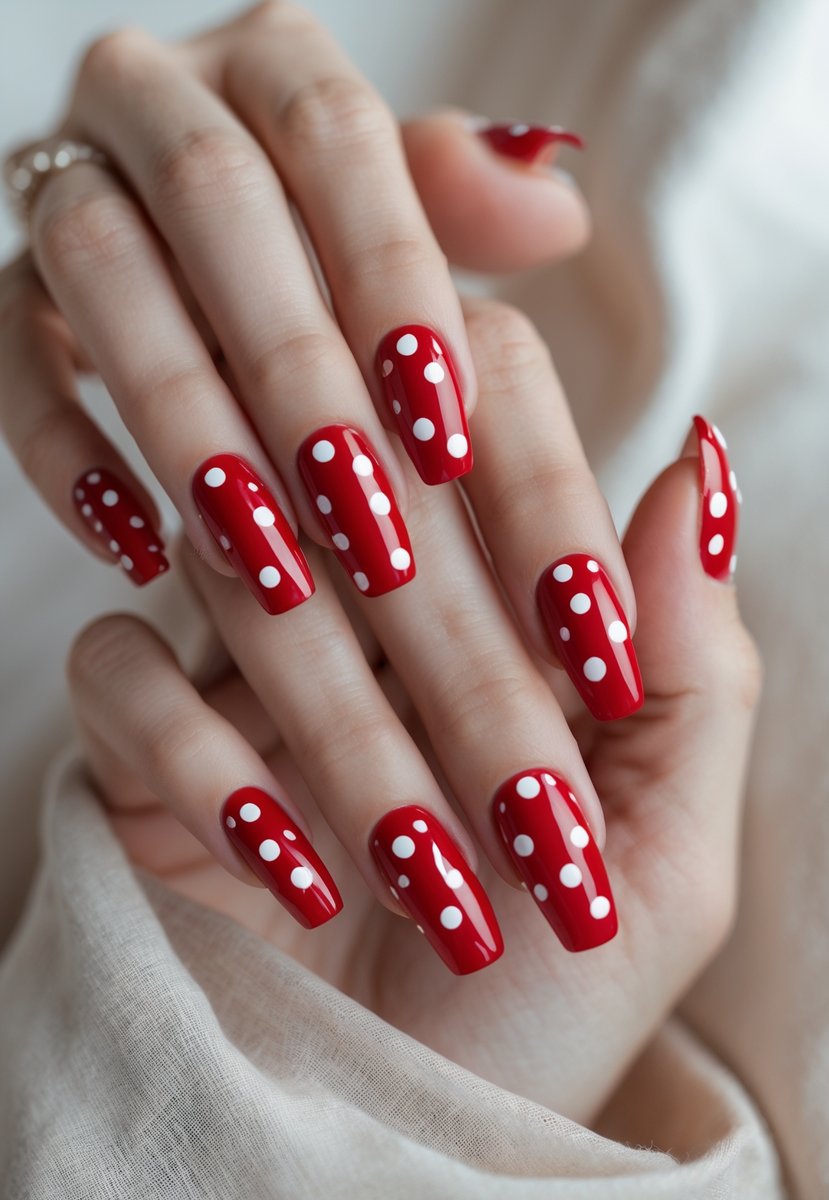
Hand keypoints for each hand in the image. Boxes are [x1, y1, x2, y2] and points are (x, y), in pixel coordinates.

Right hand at [0, 0, 587, 610]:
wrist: (207, 271)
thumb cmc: (333, 255)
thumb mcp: (409, 225)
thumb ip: (470, 210)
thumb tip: (558, 209)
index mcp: (274, 66)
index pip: (336, 132)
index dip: (392, 276)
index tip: (445, 425)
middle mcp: (159, 99)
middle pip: (217, 197)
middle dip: (294, 365)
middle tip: (364, 515)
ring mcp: (69, 185)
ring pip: (100, 267)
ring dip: (184, 417)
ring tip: (260, 554)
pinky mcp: (15, 291)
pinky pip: (11, 354)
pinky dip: (64, 454)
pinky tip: (134, 549)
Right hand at [67, 348, 757, 1123]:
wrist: (391, 1128)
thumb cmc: (541, 999)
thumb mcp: (666, 851)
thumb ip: (691, 664)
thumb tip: (705, 465)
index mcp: (487, 621)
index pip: (496, 488)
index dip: (539, 540)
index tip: (584, 662)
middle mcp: (361, 619)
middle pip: (369, 523)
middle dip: (454, 675)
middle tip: (513, 806)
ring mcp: (243, 668)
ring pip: (249, 582)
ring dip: (342, 737)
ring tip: (416, 870)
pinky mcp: (136, 734)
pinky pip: (121, 675)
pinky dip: (201, 760)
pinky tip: (284, 863)